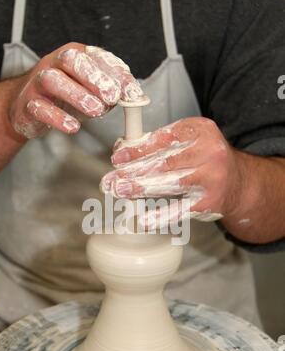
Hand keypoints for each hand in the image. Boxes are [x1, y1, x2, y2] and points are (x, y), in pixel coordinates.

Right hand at [9, 43, 143, 138]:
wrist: (27, 107)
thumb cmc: (65, 95)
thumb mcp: (90, 90)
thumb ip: (111, 90)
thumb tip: (135, 95)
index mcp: (73, 55)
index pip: (95, 56)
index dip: (115, 72)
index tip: (132, 92)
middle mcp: (54, 64)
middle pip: (71, 59)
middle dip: (94, 76)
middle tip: (112, 96)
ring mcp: (38, 84)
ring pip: (53, 80)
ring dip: (77, 95)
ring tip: (96, 110)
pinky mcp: (28, 106)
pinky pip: (39, 108)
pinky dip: (57, 118)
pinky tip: (73, 126)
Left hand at [101, 117, 243, 221]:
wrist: (238, 183)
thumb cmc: (206, 159)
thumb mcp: (190, 141)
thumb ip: (161, 143)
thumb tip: (124, 152)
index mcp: (202, 131)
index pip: (165, 138)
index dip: (138, 149)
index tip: (118, 158)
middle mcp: (210, 153)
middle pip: (165, 162)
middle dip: (134, 171)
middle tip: (112, 179)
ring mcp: (212, 179)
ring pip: (170, 184)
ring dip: (141, 188)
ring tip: (120, 191)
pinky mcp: (209, 202)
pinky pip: (181, 210)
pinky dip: (161, 216)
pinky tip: (143, 220)